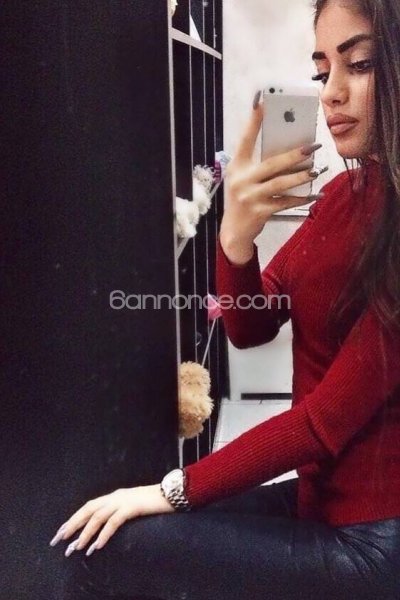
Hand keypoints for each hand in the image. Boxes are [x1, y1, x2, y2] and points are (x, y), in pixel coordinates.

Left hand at [49, 484, 174, 556]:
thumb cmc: (154, 502)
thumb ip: (119, 513)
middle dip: (72, 525)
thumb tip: (105, 528)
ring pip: (98, 516)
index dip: (74, 519)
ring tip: (77, 548)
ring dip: (86, 533)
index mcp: (114, 496)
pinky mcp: (133, 507)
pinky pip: (114, 521)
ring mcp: (123, 500)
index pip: (88, 507)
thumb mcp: (133, 507)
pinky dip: (104, 534)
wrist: (172, 494)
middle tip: (60, 540)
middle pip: (88, 509)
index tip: (61, 532)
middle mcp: (115, 496)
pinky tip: (98, 545)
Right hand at [220, 92, 325, 256]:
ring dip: (301, 177)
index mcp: (236, 167)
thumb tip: (291, 153)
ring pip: (281, 183)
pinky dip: (301, 199)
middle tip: (313, 145)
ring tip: (316, 170)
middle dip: (295, 154)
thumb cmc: (243, 199)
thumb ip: (259, 166)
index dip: (254, 121)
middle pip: (272, 163)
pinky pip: (285, 202)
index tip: (263, 101)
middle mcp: (241, 180)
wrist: (234, 232)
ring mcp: (250, 197)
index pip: (245, 140)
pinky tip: (315, 196)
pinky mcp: (260, 211)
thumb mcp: (244, 180)